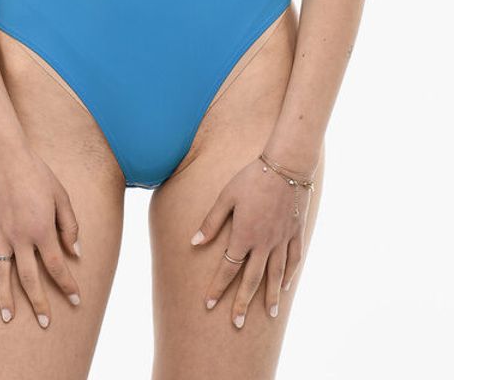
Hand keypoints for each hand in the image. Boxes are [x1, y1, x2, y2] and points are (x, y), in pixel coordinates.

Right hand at [0, 144, 82, 327]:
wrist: (4, 157)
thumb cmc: (37, 173)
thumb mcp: (61, 195)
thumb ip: (69, 225)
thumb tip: (75, 251)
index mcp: (41, 229)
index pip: (56, 266)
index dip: (67, 285)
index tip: (76, 300)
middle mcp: (20, 237)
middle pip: (29, 279)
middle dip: (39, 303)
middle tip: (45, 323)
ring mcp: (0, 234)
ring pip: (2, 274)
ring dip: (7, 298)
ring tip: (9, 317)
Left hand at [189, 157, 312, 327]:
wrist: (285, 166)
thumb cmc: (251, 178)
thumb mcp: (226, 196)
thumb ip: (211, 221)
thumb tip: (193, 242)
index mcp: (244, 235)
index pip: (227, 269)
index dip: (217, 288)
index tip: (209, 305)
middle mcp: (263, 243)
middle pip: (251, 280)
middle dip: (242, 303)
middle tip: (237, 324)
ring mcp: (282, 240)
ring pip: (275, 275)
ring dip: (270, 296)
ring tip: (269, 314)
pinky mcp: (295, 233)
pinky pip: (293, 260)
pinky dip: (289, 275)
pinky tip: (285, 286)